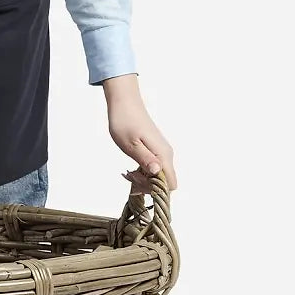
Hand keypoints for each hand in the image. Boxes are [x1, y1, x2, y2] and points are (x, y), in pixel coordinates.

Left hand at [103, 74, 176, 193]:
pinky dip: (142, 173)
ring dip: (142, 180)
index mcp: (163, 154)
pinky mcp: (156, 151)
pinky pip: (153, 169)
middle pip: (164, 183)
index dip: (155, 191)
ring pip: (158, 177)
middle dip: (146, 186)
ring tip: (128, 172)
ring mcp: (161, 153)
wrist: (124, 104)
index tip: (138, 184)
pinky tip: (130, 169)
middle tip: (129, 176)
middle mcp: (166, 155)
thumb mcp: (130, 145)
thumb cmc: (124, 122)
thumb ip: (145, 160)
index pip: (170, 185)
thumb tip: (157, 173)